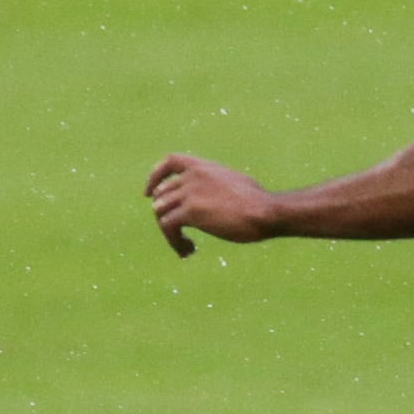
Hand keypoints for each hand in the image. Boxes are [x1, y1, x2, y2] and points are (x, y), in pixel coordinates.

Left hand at [145, 153, 275, 256]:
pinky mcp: (190, 212)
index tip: (149, 194)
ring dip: (170, 233)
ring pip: (160, 213)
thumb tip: (217, 197)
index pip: (170, 162)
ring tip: (187, 247)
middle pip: (161, 195)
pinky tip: (189, 251)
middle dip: (166, 216)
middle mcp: (193, 177)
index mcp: (204, 167)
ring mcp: (189, 193)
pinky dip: (174, 241)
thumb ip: (218, 185)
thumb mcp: (235, 183)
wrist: (265, 211)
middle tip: (180, 235)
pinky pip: (168, 227)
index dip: (155, 177)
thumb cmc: (259, 202)